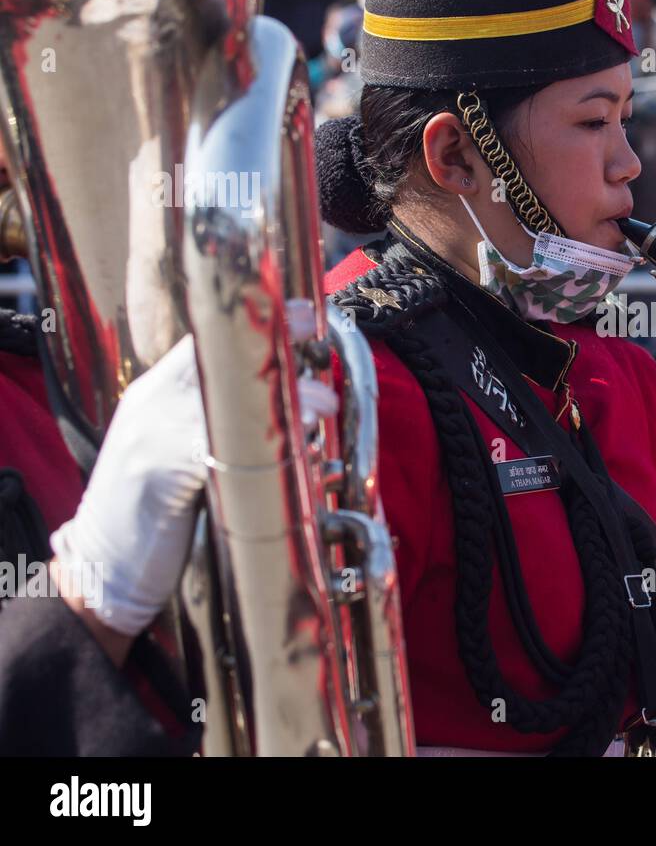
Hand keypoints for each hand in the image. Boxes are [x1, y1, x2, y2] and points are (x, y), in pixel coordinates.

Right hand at [50, 326, 338, 642]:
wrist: (102, 572)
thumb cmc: (152, 518)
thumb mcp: (179, 456)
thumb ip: (215, 423)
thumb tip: (283, 403)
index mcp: (154, 394)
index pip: (205, 343)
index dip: (256, 325)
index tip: (301, 313)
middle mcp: (150, 403)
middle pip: (217, 358)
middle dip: (275, 347)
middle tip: (318, 344)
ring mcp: (150, 433)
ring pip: (226, 399)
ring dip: (283, 399)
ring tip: (323, 405)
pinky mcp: (158, 471)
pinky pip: (219, 447)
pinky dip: (264, 448)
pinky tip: (299, 453)